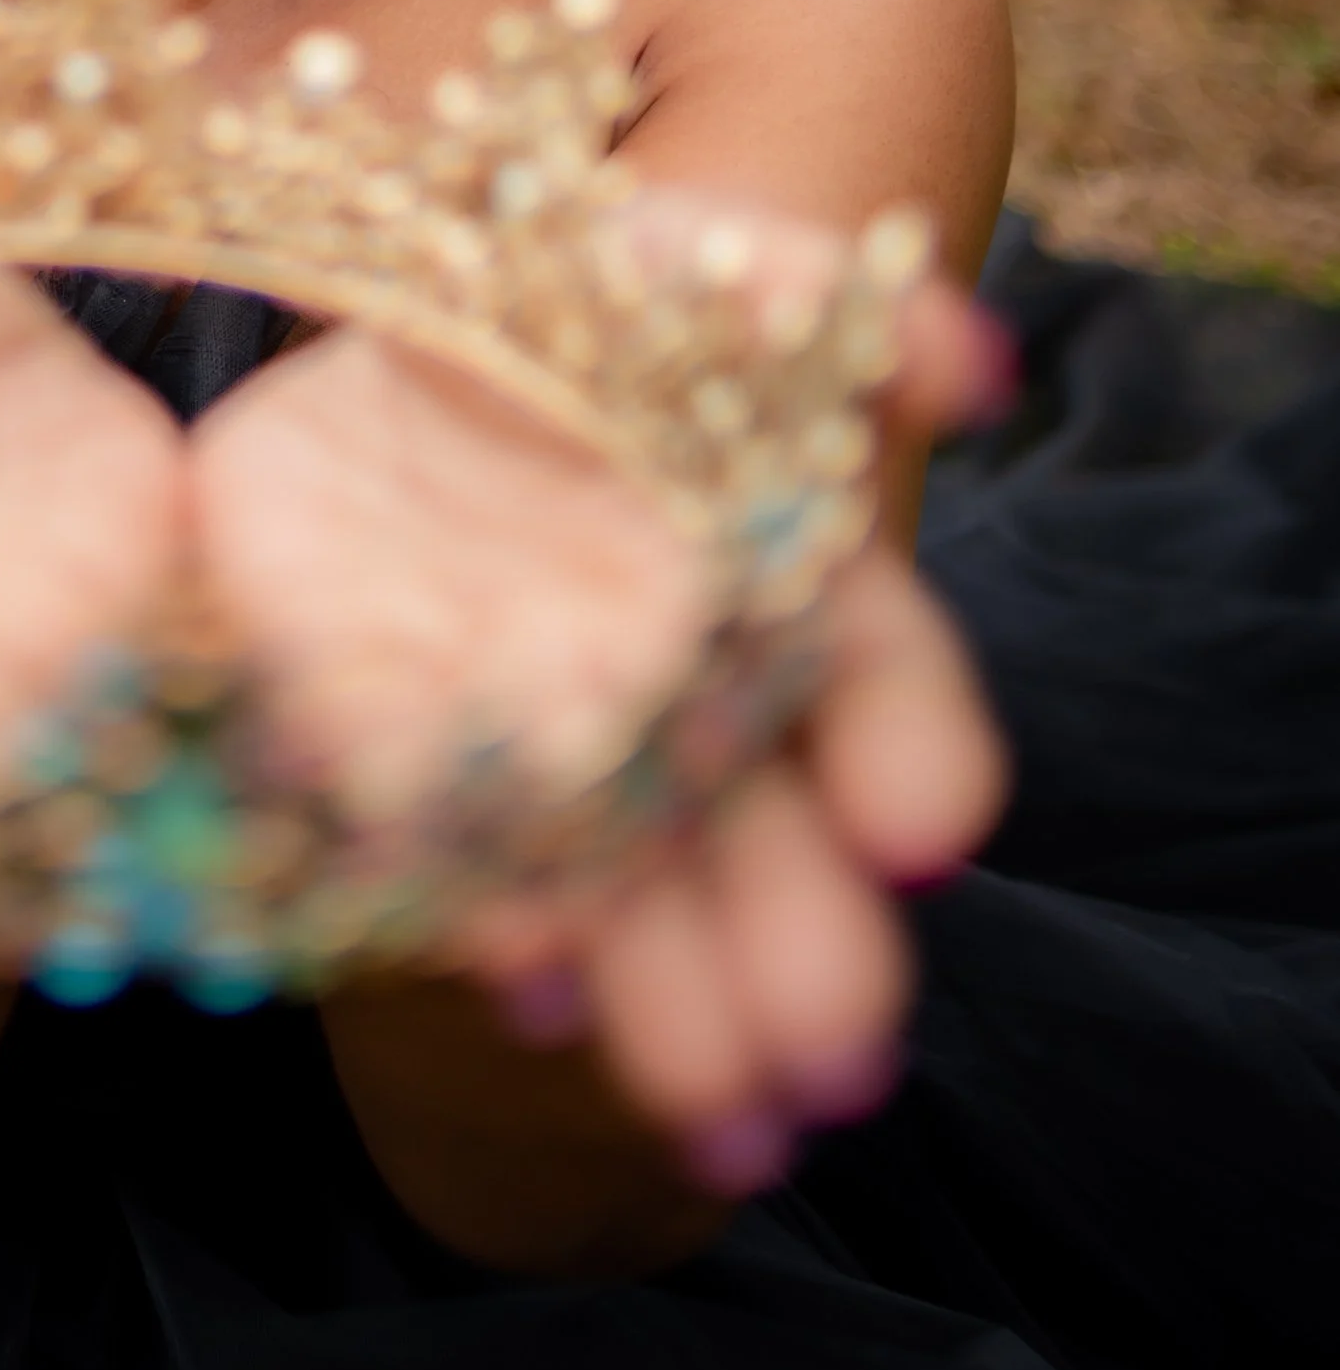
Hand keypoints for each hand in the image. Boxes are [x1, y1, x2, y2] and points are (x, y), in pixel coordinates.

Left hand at [190, 202, 1009, 1195]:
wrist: (392, 330)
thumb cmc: (587, 299)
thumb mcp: (703, 266)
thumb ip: (827, 305)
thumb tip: (976, 362)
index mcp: (784, 580)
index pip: (876, 682)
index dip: (909, 749)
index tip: (924, 829)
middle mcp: (689, 691)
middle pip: (764, 831)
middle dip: (802, 944)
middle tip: (832, 1061)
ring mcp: (553, 743)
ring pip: (634, 886)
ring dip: (677, 997)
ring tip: (705, 1103)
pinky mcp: (404, 755)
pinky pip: (460, 860)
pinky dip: (498, 925)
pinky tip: (522, 982)